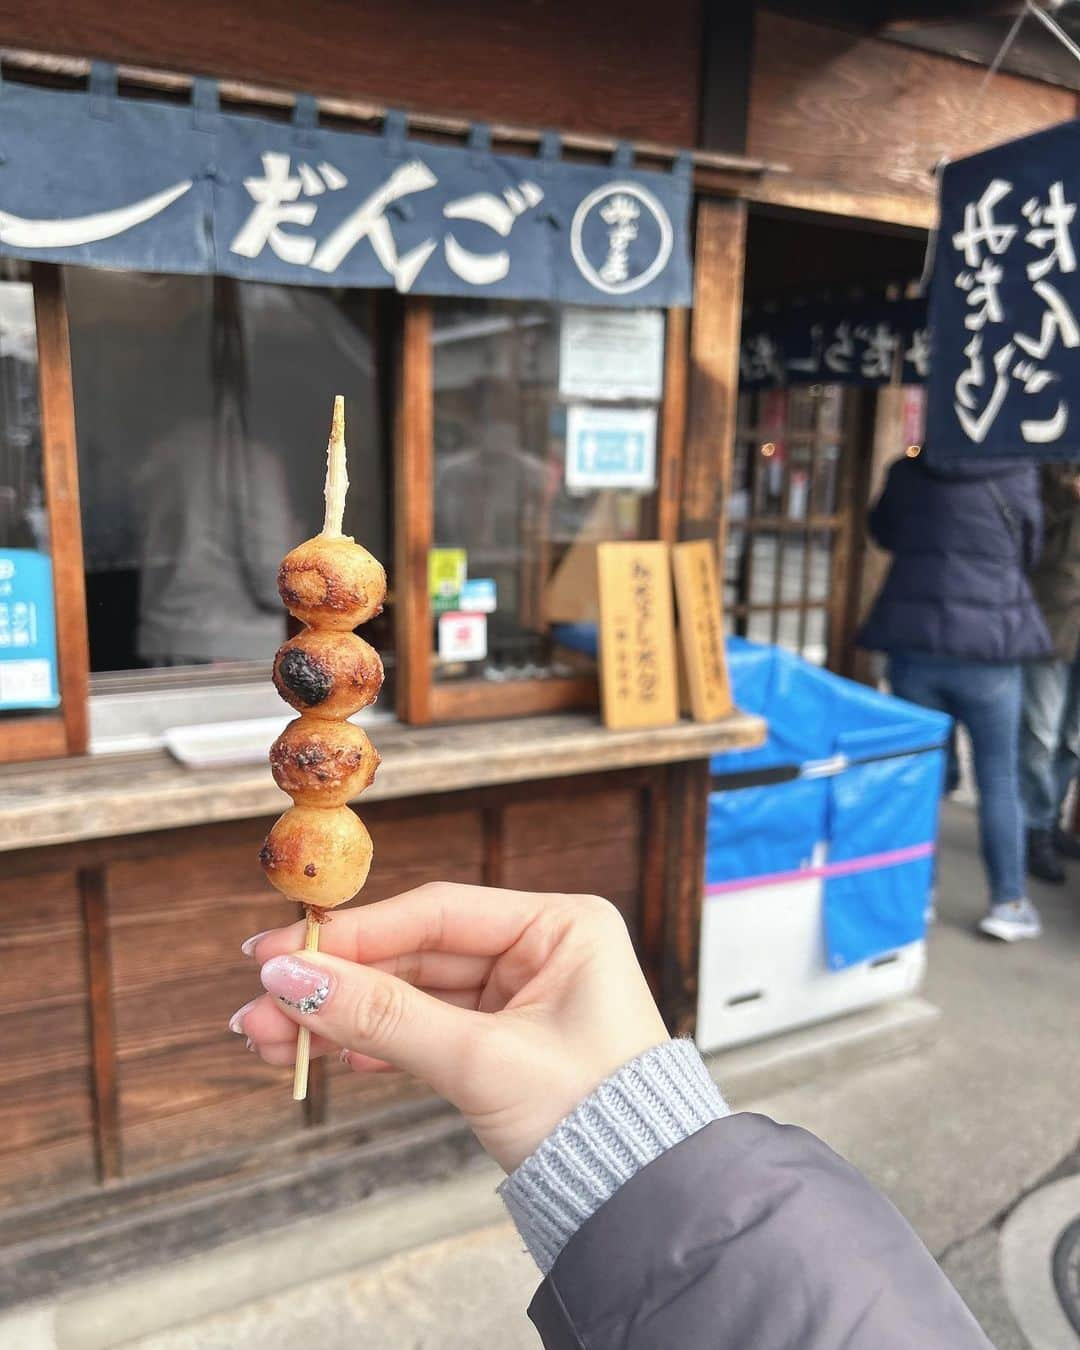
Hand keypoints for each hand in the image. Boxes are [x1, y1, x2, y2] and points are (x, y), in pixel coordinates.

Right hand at [232, 883, 668, 1171]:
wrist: (638, 1203)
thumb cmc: (595, 1120)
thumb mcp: (482, 1062)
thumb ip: (384, 1018)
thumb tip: (293, 978)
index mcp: (561, 926)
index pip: (437, 913)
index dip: (353, 934)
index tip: (279, 950)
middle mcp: (541, 951)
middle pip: (415, 954)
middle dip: (336, 985)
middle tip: (259, 1004)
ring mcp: (519, 997)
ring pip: (411, 995)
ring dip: (343, 1018)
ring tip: (268, 1038)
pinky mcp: (501, 1041)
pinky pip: (425, 1030)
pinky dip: (374, 1044)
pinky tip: (324, 1054)